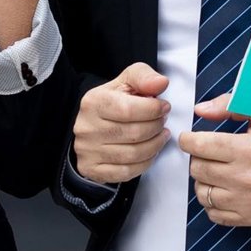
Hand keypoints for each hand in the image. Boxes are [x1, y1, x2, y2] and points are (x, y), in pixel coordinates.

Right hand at [73, 63, 170, 183]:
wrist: (93, 123)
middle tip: (162, 122)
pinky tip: (150, 152)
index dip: (154, 109)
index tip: (164, 107)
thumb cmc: (114, 101)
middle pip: (134, 133)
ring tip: (160, 135)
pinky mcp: (91, 169)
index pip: (129, 109)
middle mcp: (86, 127)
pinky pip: (126, 173)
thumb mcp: (127, 81)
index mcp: (93, 102)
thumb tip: (161, 83)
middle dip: (156, 127)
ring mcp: (87, 151)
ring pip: (132, 155)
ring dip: (155, 145)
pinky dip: (144, 163)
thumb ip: (144, 77)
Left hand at [178, 94, 250, 226]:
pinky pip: (216, 215)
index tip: (189, 138)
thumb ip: (230, 107)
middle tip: (206, 152)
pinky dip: (212, 203)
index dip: (188, 140)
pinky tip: (221, 189)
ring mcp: (248, 201)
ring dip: (203, 180)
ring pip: (203, 193)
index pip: (199, 146)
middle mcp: (246, 178)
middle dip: (197, 158)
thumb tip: (201, 110)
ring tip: (214, 170)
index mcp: (248, 149)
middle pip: (198, 169)